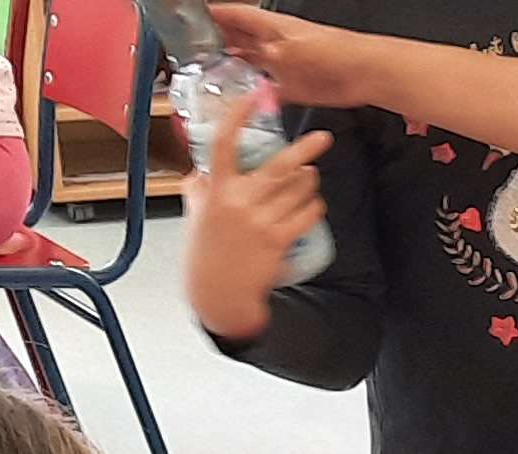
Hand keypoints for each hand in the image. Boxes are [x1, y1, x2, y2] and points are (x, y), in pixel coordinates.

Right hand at [183, 89, 331, 339]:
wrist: (218, 292)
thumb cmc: (205, 251)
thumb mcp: (194, 213)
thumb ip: (200, 187)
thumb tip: (201, 169)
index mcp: (216, 189)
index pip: (223, 144)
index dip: (237, 116)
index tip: (252, 97)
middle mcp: (239, 202)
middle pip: (279, 166)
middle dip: (306, 149)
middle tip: (322, 138)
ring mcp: (261, 221)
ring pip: (299, 190)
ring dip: (310, 182)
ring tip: (309, 179)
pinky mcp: (279, 240)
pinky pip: (307, 214)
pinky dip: (314, 206)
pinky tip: (313, 204)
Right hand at [211, 3, 381, 104]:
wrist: (363, 72)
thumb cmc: (334, 52)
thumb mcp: (290, 49)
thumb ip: (262, 54)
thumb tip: (241, 57)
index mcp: (272, 28)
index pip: (237, 16)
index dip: (216, 15)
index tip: (195, 17)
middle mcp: (275, 45)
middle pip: (240, 40)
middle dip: (218, 43)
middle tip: (195, 50)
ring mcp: (284, 66)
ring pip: (251, 65)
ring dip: (232, 70)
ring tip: (209, 75)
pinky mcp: (294, 88)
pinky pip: (268, 91)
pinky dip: (254, 96)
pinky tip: (242, 101)